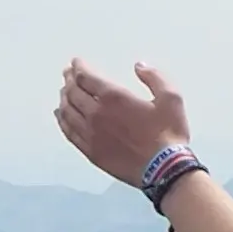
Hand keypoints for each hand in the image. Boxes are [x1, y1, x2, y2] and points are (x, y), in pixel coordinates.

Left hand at [54, 56, 191, 187]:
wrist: (164, 169)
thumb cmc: (168, 134)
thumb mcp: (171, 99)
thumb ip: (155, 77)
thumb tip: (140, 66)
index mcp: (114, 97)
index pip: (85, 77)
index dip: (79, 67)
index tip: (77, 62)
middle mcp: (96, 114)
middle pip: (73, 92)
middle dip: (69, 80)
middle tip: (68, 74)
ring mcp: (90, 134)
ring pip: (67, 111)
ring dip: (64, 98)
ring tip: (64, 92)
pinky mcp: (90, 151)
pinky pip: (69, 132)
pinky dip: (62, 120)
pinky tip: (61, 115)